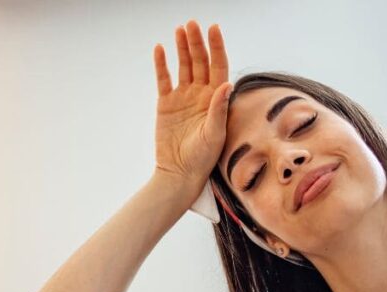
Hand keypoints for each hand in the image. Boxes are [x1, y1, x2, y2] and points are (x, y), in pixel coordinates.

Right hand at [151, 20, 230, 198]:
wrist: (179, 173)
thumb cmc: (202, 158)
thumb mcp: (215, 134)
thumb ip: (219, 109)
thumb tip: (226, 84)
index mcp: (216, 100)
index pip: (219, 67)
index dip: (217, 47)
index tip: (214, 29)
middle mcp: (201, 95)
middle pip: (200, 62)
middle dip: (197, 42)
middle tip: (192, 24)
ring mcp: (183, 98)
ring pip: (184, 66)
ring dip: (182, 48)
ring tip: (180, 30)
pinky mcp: (166, 104)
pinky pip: (164, 79)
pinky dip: (162, 64)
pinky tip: (160, 49)